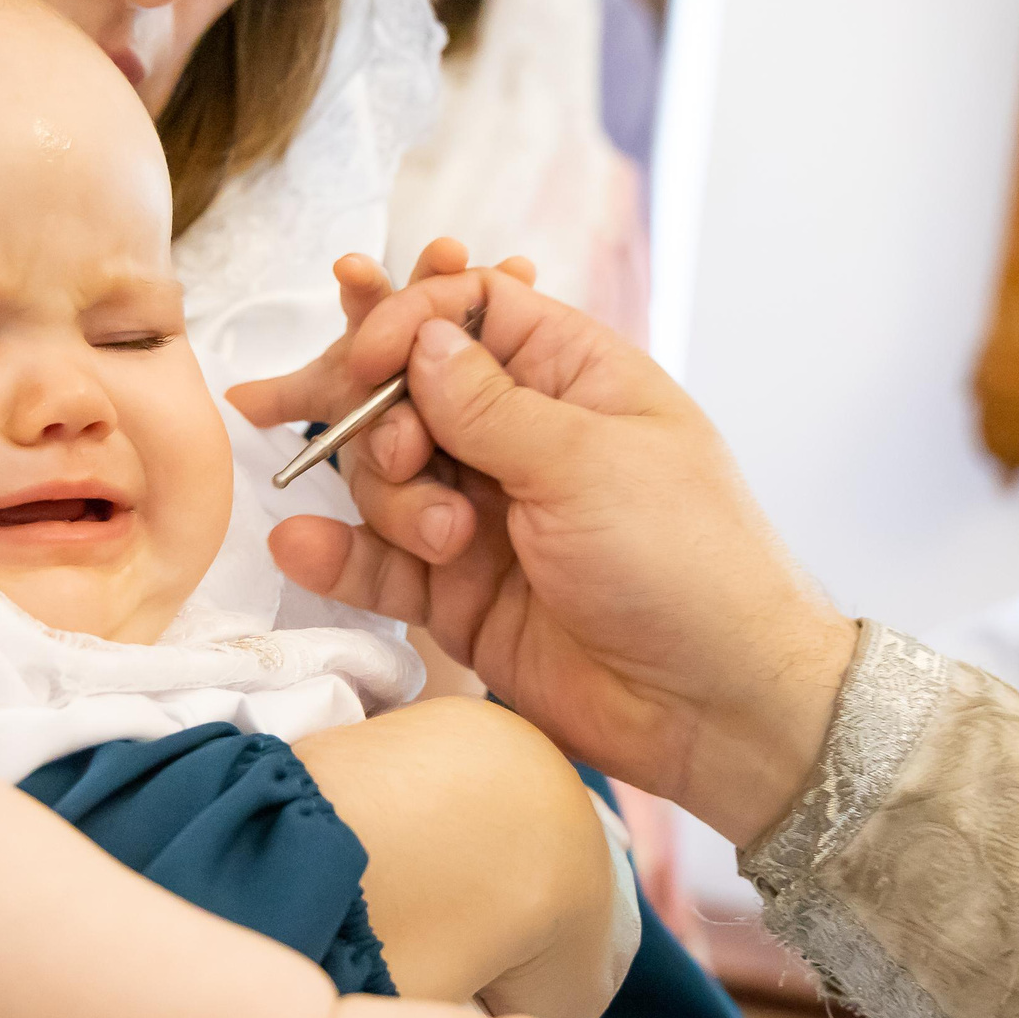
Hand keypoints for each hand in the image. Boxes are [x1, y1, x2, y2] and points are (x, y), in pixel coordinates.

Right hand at [230, 268, 855, 845]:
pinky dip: (337, 554)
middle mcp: (522, 438)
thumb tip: (417, 335)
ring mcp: (486, 517)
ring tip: (440, 541)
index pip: (466, 313)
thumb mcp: (586, 460)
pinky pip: (378, 562)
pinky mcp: (458, 593)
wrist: (715, 704)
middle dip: (374, 411)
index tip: (365, 358)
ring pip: (386, 475)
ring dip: (389, 498)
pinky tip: (303, 547)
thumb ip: (486, 402)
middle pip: (406, 390)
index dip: (405, 324)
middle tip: (388, 447)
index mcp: (572, 377)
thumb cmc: (685, 560)